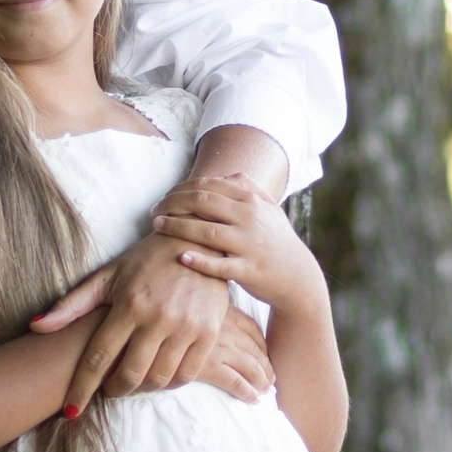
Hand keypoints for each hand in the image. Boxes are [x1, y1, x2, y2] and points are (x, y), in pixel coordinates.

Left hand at [31, 233, 248, 414]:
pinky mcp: (209, 332)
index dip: (81, 389)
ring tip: (134, 380)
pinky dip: (170, 382)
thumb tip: (35, 327)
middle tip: (110, 388)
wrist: (197, 242)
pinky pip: (187, 374)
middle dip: (114, 390)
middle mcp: (157, 317)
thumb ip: (71, 305)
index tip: (70, 410)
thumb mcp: (107, 276)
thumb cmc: (146, 260)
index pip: (97, 357)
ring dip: (142, 388)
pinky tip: (160, 374)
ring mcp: (186, 326)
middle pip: (129, 375)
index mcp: (128, 304)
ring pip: (159, 379)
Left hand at [148, 173, 320, 315]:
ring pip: (206, 232)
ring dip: (177, 227)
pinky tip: (181, 257)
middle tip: (154, 211)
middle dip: (172, 203)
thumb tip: (226, 175)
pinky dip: (199, 261)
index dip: (180, 189)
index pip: (208, 185)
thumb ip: (249, 188)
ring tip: (157, 226)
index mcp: (251, 200)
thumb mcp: (269, 209)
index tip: (164, 197)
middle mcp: (250, 218)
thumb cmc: (277, 241)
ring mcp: (249, 245)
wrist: (298, 277)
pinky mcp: (248, 270)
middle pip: (202, 202)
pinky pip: (219, 266)